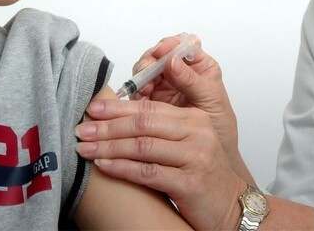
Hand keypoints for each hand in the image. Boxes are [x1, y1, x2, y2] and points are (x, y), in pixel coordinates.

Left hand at [75, 97, 247, 230]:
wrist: (230, 206)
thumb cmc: (203, 174)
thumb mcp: (186, 143)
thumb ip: (160, 129)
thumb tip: (116, 119)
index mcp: (194, 118)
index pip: (149, 106)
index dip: (118, 107)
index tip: (92, 108)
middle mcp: (197, 133)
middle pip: (143, 123)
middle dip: (108, 126)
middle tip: (82, 129)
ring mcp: (195, 157)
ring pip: (143, 146)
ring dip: (109, 146)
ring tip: (86, 148)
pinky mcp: (190, 182)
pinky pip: (148, 173)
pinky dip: (122, 168)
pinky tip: (104, 165)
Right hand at [132, 37, 241, 167]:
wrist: (210, 162)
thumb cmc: (219, 129)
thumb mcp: (211, 102)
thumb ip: (193, 81)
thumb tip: (172, 60)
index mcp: (199, 67)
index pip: (182, 45)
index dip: (170, 45)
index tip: (162, 51)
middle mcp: (179, 73)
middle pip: (158, 55)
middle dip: (150, 61)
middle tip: (147, 70)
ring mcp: (163, 86)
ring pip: (145, 71)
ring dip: (141, 77)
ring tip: (144, 90)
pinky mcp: (150, 102)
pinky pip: (137, 91)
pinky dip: (135, 93)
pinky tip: (139, 100)